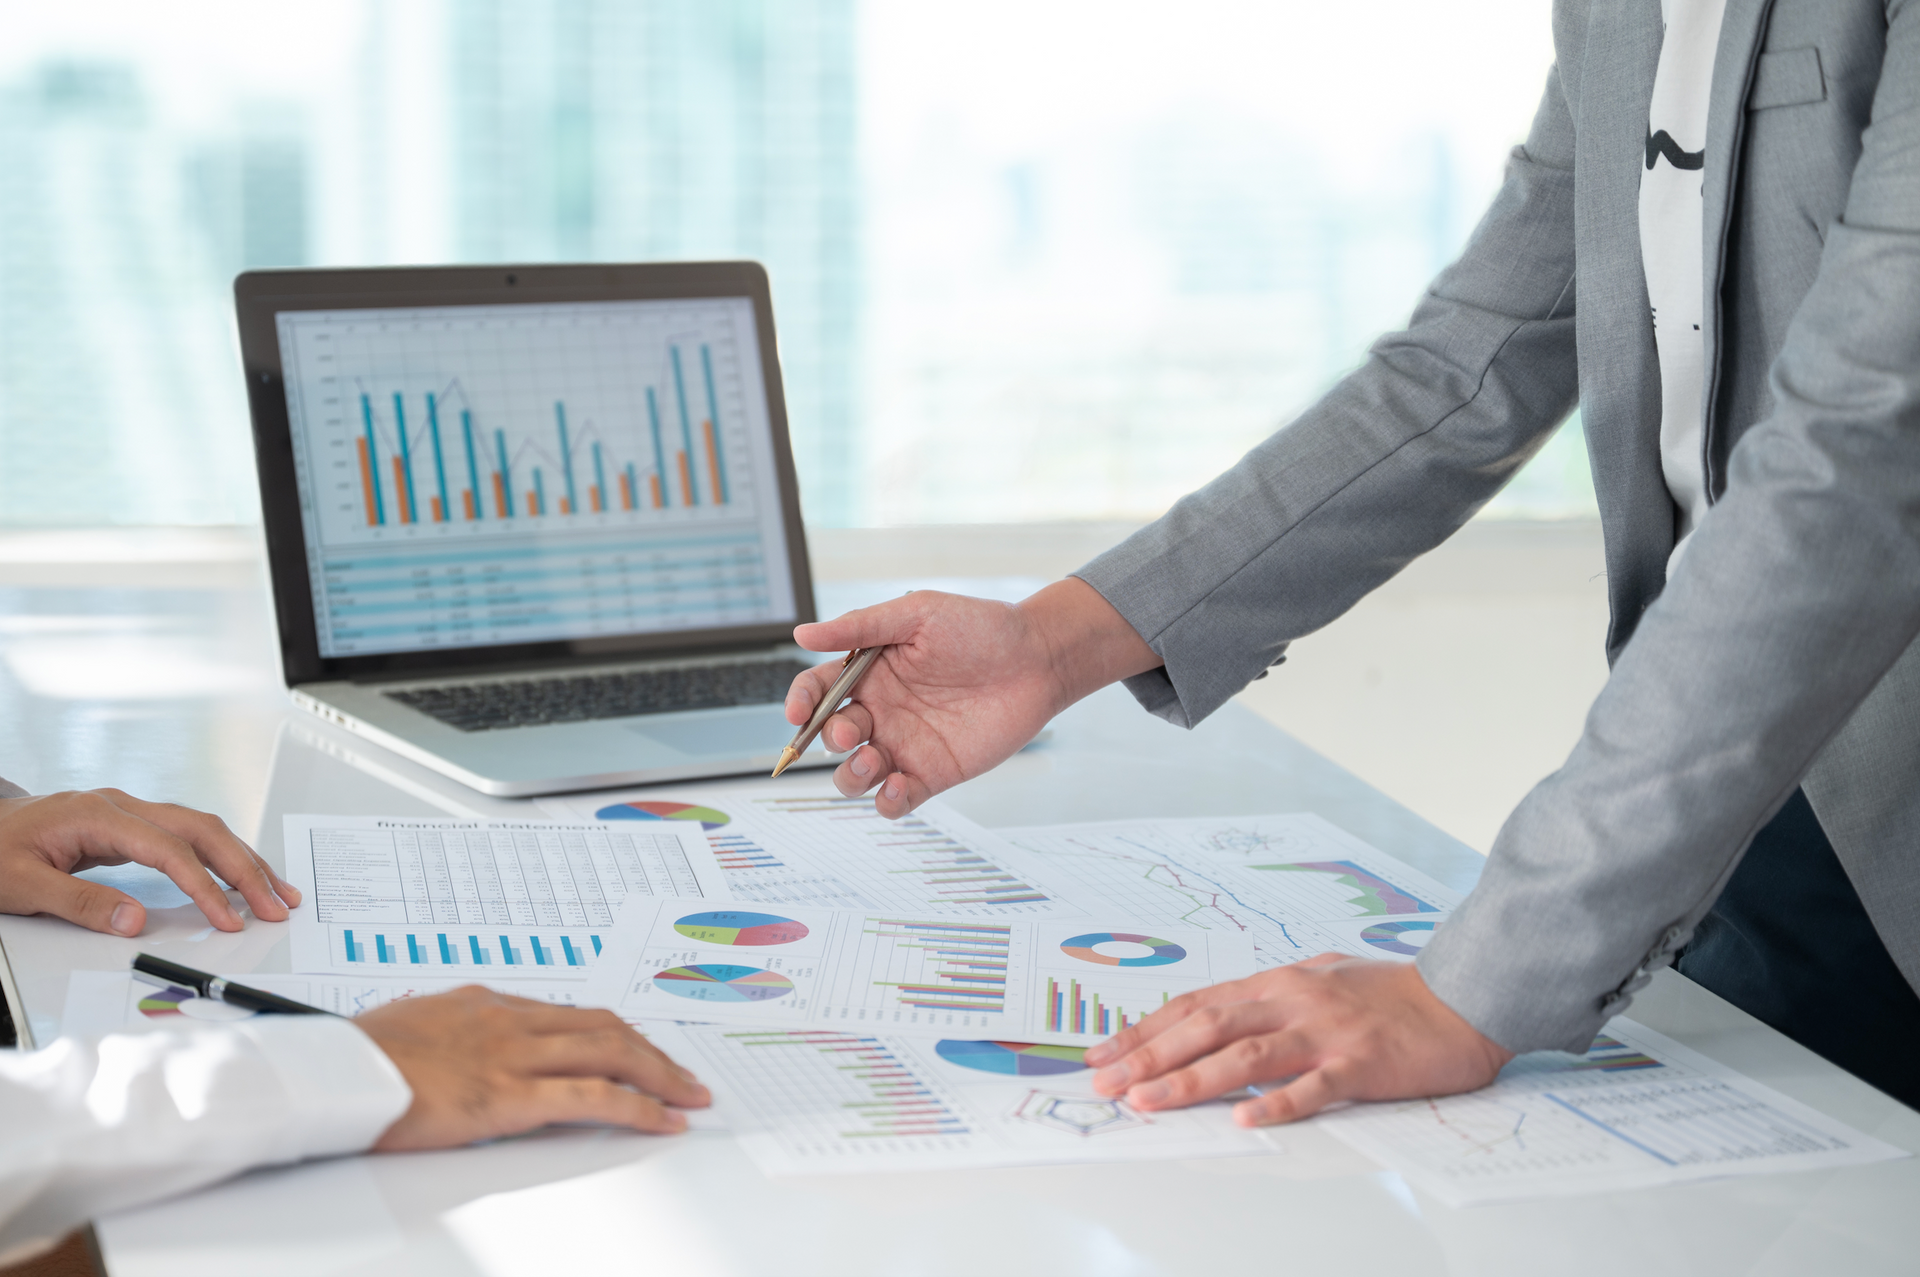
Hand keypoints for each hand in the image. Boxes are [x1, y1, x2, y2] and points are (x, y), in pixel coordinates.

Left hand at [0, 789, 298, 935]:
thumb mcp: (23, 885)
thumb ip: (80, 903)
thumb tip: (134, 921)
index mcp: (99, 814)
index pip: (169, 850)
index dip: (204, 887)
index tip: (228, 919)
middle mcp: (123, 806)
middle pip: (203, 830)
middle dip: (245, 869)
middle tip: (276, 904)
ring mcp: (130, 812)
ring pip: (203, 828)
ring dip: (242, 859)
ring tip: (275, 891)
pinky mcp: (132, 826)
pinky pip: (189, 836)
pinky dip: (220, 856)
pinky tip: (238, 873)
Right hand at [356, 986, 710, 1147]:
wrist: (329, 1072)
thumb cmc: (353, 1059)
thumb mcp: (409, 1034)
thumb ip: (448, 1039)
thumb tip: (458, 1054)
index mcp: (485, 1005)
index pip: (566, 1015)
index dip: (610, 1034)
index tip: (635, 1049)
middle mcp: (509, 1020)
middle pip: (603, 1027)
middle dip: (650, 1051)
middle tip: (681, 1075)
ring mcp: (514, 1055)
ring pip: (611, 1052)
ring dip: (659, 1074)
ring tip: (688, 1096)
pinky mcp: (511, 1095)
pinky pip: (594, 1096)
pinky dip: (638, 1106)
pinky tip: (662, 1120)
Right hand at [786, 579, 1160, 816]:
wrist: (1037, 658)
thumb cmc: (980, 628)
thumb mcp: (916, 614)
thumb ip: (859, 627)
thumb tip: (802, 632)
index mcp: (869, 673)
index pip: (817, 692)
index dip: (799, 703)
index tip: (797, 715)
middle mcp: (881, 712)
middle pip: (830, 737)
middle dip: (827, 740)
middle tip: (848, 732)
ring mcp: (905, 745)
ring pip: (854, 775)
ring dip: (850, 776)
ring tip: (872, 762)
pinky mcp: (932, 774)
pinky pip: (895, 800)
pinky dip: (887, 801)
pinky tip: (899, 786)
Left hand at [1084, 955, 1513, 1124]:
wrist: (1464, 996)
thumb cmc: (1392, 994)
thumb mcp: (1321, 980)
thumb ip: (1274, 998)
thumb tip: (1223, 1015)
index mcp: (1279, 982)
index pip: (1196, 1004)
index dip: (1145, 1029)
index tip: (1103, 1053)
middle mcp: (1293, 1000)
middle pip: (1206, 1025)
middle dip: (1149, 1055)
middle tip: (1105, 1083)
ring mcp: (1325, 1031)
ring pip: (1245, 1054)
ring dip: (1191, 1078)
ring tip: (1148, 1102)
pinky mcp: (1361, 1063)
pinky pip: (1313, 1086)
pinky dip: (1276, 1103)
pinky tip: (1243, 1121)